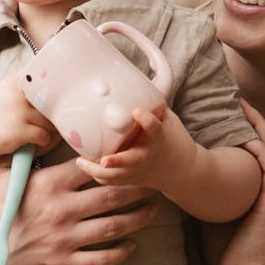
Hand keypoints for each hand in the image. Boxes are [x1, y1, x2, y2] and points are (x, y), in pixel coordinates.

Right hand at [0, 73, 56, 157]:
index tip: (61, 89)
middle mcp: (16, 94)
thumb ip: (28, 85)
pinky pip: (44, 135)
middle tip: (54, 116)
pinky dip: (43, 140)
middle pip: (51, 101)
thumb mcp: (8, 93)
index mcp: (14, 82)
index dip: (55, 83)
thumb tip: (60, 80)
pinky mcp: (18, 130)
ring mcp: (17, 112)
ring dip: (49, 128)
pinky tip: (36, 141)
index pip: (42, 75)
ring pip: (49, 120)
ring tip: (40, 130)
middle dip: (54, 111)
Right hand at [0, 160, 157, 264]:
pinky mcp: (61, 263)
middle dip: (138, 188)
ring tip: (153, 211)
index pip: (93, 168)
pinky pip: (99, 259)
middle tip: (155, 181)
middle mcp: (62, 210)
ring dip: (138, 219)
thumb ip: (25, 155)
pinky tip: (132, 246)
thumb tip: (39, 133)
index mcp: (49, 184)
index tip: (133, 154)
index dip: (117, 160)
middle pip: (111, 196)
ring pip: (113, 226)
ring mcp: (64, 238)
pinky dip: (119, 253)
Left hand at [74, 107, 196, 193]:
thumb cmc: (173, 140)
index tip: (136, 111)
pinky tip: (85, 165)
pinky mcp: (131, 179)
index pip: (154, 128)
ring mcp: (139, 170)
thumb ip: (152, 106)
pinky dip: (99, 175)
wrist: (182, 170)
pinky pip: (112, 181)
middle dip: (117, 162)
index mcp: (159, 138)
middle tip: (103, 159)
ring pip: (117, 176)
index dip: (146, 120)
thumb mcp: (168, 120)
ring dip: (98, 171)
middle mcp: (147, 156)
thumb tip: (132, 83)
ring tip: (81, 161)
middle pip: (131, 161)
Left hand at [201, 101, 264, 264]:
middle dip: (256, 120)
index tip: (232, 109)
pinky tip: (251, 141)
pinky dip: (262, 152)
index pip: (254, 149)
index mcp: (253, 185)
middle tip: (241, 101)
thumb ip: (202, 188)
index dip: (246, 128)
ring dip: (261, 129)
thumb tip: (175, 169)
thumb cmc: (223, 245)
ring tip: (247, 111)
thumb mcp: (209, 208)